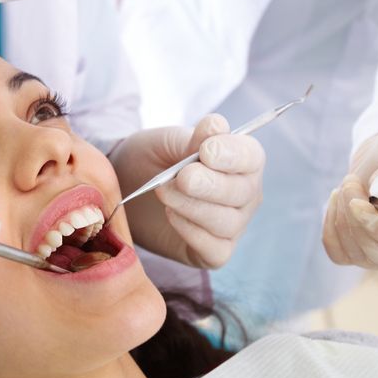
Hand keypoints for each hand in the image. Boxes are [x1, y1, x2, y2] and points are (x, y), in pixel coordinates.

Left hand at [110, 115, 264, 268]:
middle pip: (242, 192)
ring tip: (163, 192)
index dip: (232, 154)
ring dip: (193, 207)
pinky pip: (214, 249)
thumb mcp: (165, 142)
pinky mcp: (214, 252)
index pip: (251, 157)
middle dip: (210, 185)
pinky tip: (170, 215)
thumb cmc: (152, 159)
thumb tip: (216, 125)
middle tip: (182, 177)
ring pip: (227, 222)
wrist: (126, 189)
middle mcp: (244, 194)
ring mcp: (233, 225)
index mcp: (240, 160)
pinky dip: (191, 232)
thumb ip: (191, 138)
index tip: (205, 151)